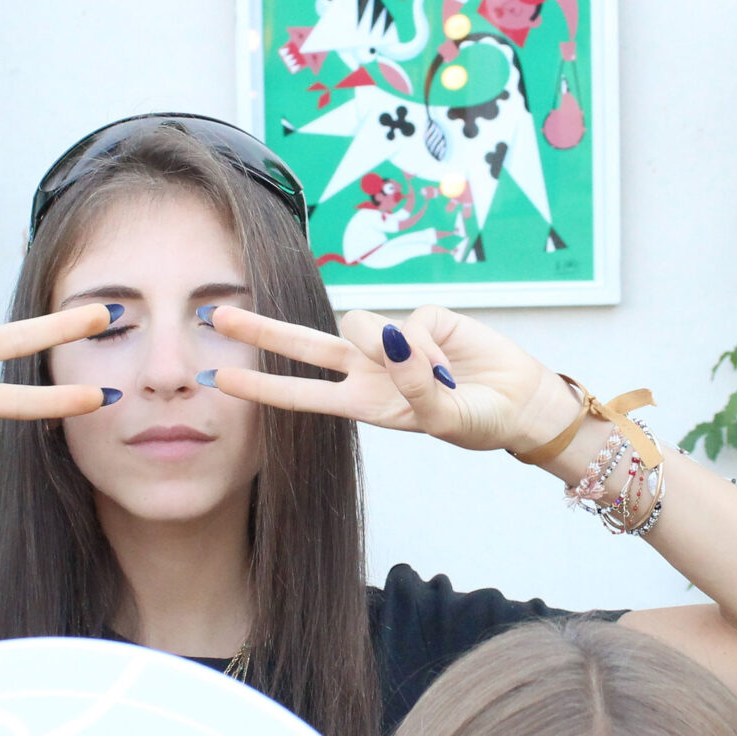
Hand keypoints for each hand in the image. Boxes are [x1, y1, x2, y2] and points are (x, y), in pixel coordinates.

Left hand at [201, 304, 581, 455]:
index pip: (301, 392)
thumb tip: (391, 339)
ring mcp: (395, 342)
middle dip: (261, 329)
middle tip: (215, 314)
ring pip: (361, 325)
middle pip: (304, 344)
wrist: (521, 404)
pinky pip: (412, 324)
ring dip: (391, 351)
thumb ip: (413, 385)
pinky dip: (431, 350)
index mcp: (363, 403)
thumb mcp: (441, 419)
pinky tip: (452, 367)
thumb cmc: (478, 421)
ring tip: (436, 380)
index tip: (218, 378)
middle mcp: (370, 370)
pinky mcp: (425, 318)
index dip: (260, 384)